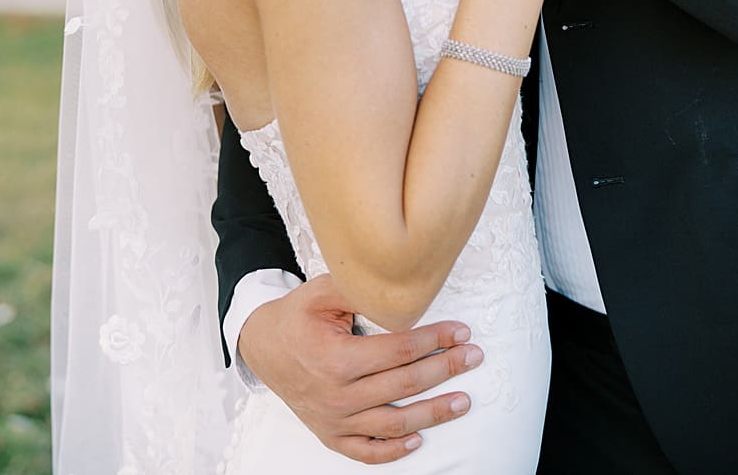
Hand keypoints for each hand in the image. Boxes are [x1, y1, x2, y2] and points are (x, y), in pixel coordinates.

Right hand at [238, 274, 478, 462]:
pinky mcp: (329, 434)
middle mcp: (336, 395)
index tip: (462, 331)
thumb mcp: (323, 292)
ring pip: (392, 423)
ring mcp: (333, 419)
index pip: (399, 351)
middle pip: (403, 384)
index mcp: (337, 359)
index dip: (435, 340)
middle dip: (445, 369)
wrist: (262, 347)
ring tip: (463, 401)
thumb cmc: (298, 316)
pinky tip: (418, 440)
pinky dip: (392, 450)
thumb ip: (361, 290)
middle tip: (474, 357)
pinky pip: (364, 450)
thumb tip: (403, 286)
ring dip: (432, 414)